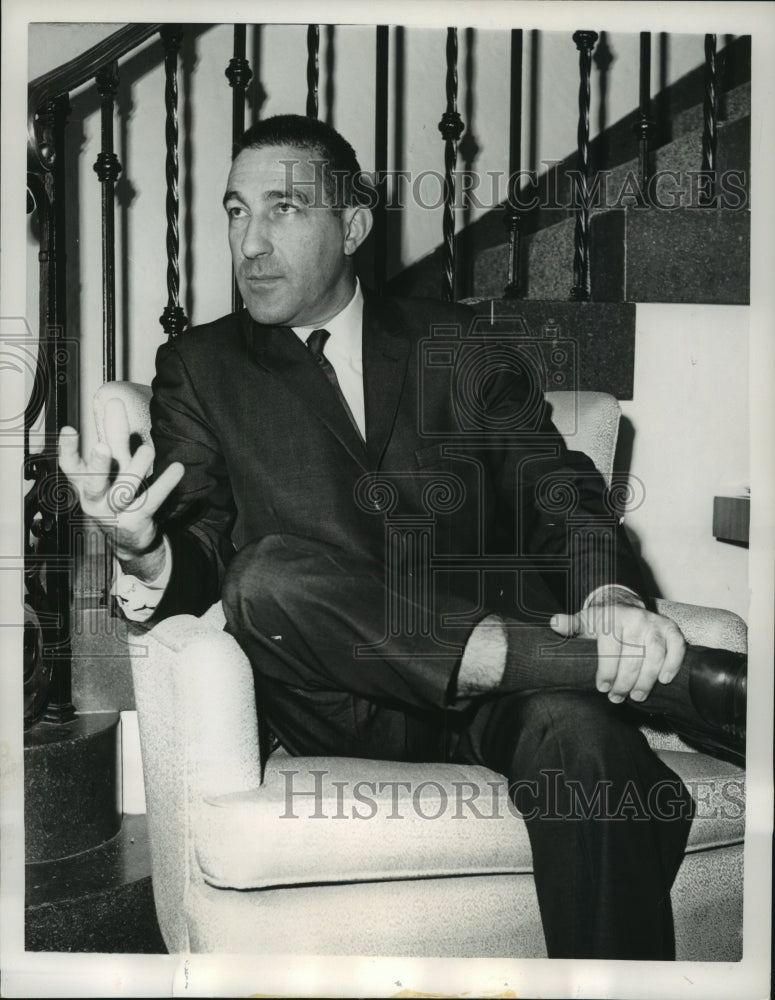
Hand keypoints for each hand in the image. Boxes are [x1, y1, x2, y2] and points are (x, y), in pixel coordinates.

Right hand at [58, 398, 183, 557]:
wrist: (128, 539)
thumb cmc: (117, 495)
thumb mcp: (113, 466)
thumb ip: (114, 436)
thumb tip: (113, 403)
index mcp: (84, 483)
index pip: (70, 465)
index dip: (67, 448)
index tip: (70, 429)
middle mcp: (94, 498)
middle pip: (93, 482)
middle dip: (97, 465)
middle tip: (102, 447)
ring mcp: (113, 513)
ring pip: (123, 492)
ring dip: (135, 470)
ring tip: (147, 450)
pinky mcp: (135, 521)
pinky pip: (151, 501)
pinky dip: (164, 484)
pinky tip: (177, 469)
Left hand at [550, 603, 685, 703]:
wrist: (625, 607)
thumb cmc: (602, 622)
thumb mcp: (584, 622)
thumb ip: (570, 625)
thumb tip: (555, 622)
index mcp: (612, 615)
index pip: (610, 647)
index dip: (607, 671)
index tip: (602, 687)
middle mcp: (636, 618)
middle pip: (633, 655)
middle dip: (624, 681)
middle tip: (617, 697)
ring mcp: (655, 623)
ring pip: (655, 654)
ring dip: (646, 679)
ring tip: (637, 695)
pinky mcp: (671, 629)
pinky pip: (677, 647)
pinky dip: (673, 664)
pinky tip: (663, 680)